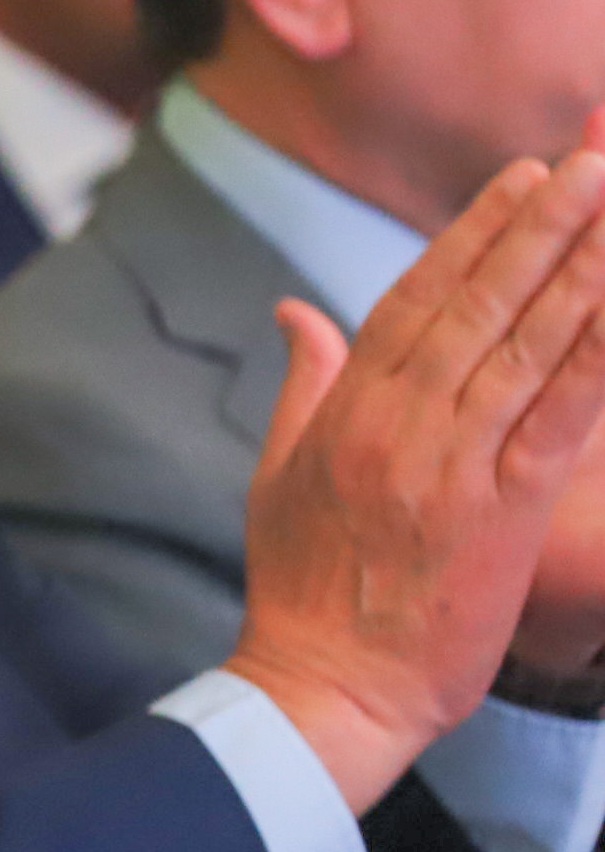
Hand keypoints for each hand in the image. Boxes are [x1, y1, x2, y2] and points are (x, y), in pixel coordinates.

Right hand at [229, 147, 604, 806]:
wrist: (323, 687)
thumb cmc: (301, 591)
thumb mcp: (279, 474)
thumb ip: (304, 384)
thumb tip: (297, 311)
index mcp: (348, 411)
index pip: (416, 297)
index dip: (473, 234)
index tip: (522, 178)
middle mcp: (399, 422)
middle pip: (477, 302)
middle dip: (538, 227)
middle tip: (588, 163)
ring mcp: (450, 461)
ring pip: (527, 342)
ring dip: (578, 267)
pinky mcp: (502, 507)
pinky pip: (562, 413)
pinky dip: (596, 351)